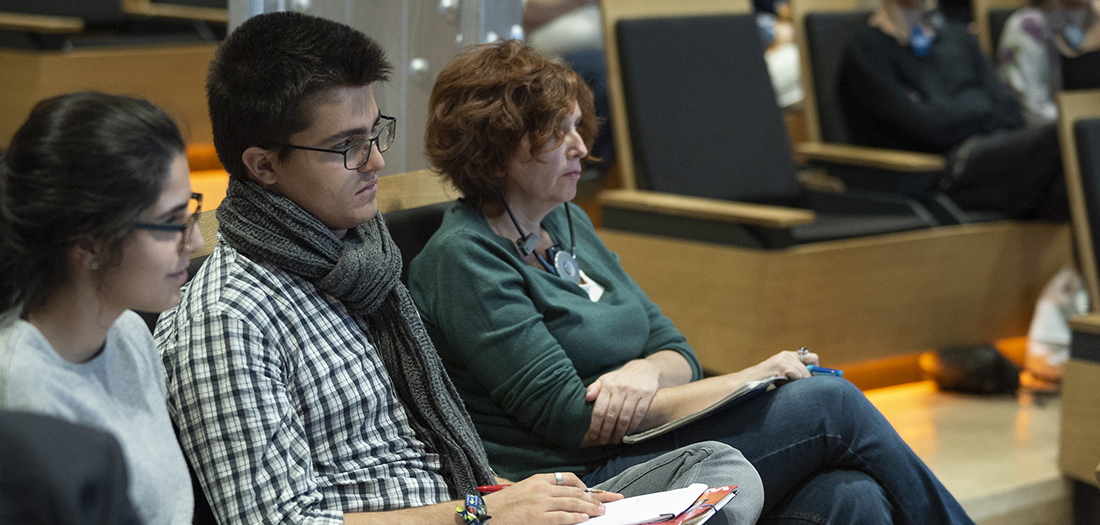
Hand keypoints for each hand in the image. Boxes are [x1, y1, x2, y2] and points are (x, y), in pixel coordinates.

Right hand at [482, 472, 622, 524]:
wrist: (484, 515)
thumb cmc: (503, 506)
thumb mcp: (524, 491)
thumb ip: (543, 492)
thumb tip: (565, 499)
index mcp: (539, 479)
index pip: (569, 479)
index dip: (586, 486)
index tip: (595, 492)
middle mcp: (541, 488)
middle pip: (575, 491)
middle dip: (595, 497)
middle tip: (609, 502)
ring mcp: (539, 503)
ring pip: (572, 503)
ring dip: (590, 508)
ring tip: (602, 512)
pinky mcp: (536, 518)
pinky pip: (562, 518)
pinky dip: (575, 518)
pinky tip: (585, 520)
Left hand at [581, 359, 660, 445]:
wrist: (643, 369)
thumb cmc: (620, 378)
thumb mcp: (605, 379)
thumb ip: (594, 388)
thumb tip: (587, 398)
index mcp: (608, 385)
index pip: (600, 408)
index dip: (596, 424)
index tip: (593, 435)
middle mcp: (620, 388)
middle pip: (611, 415)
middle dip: (606, 431)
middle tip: (603, 441)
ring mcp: (634, 391)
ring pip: (625, 416)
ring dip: (619, 431)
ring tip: (615, 440)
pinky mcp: (647, 394)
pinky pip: (639, 414)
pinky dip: (633, 425)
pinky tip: (628, 433)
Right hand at [743, 350, 818, 381]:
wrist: (744, 383)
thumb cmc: (762, 384)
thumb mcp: (782, 379)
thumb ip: (795, 377)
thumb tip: (813, 384)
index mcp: (788, 357)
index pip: (813, 358)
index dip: (816, 370)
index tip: (815, 381)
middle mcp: (787, 354)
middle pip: (812, 363)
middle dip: (809, 378)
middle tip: (799, 387)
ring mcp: (783, 358)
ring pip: (805, 371)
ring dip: (800, 383)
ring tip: (786, 387)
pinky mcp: (780, 364)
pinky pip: (798, 374)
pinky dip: (795, 383)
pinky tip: (783, 386)